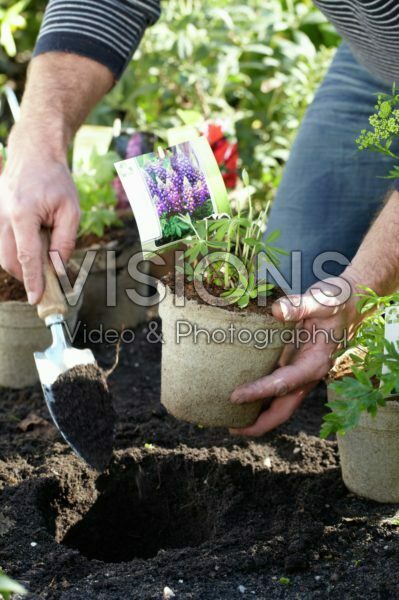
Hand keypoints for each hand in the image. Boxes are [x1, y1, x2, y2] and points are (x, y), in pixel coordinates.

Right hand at [0, 123, 79, 303]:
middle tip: (47, 282)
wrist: (33, 154)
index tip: (36, 299)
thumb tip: (58, 267)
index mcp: (22, 214)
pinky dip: (19, 250)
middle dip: (27, 276)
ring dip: (23, 263)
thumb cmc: (55, 180)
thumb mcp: (71, 210)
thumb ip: (65, 241)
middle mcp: (3, 217)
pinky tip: (35, 244)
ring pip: (5, 254)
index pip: (26, 256)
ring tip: (44, 257)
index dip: (32, 280)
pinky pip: (5, 242)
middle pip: (10, 260)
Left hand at [229, 271, 361, 435]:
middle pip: (284, 410)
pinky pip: (276, 390)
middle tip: (231, 428)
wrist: (348, 304)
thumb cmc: (335, 302)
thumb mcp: (321, 301)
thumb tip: (277, 310)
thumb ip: (300, 306)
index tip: (235, 396)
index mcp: (315, 363)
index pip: (284, 383)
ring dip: (258, 415)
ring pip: (280, 404)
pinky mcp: (295, 368)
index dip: (259, 392)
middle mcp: (308, 375)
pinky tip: (241, 397)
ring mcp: (301, 374)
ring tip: (229, 419)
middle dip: (259, 423)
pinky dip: (259, 397)